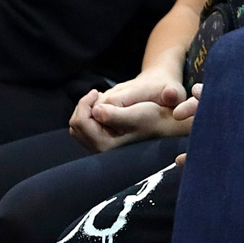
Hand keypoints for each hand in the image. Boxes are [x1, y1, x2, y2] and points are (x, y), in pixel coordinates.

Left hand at [71, 73, 195, 152]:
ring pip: (79, 126)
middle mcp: (101, 151)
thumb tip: (96, 110)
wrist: (167, 123)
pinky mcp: (103, 142)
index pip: (81, 122)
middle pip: (76, 125)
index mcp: (106, 145)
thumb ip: (115, 115)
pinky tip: (104, 107)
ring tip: (101, 100)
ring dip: (86, 110)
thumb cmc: (154, 116)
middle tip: (98, 94)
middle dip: (84, 107)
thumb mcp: (138, 113)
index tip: (98, 91)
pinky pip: (85, 127)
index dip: (85, 103)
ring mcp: (101, 147)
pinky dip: (90, 114)